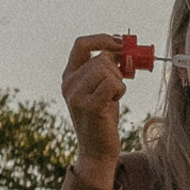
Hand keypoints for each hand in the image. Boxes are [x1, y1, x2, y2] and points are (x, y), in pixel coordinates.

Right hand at [62, 33, 128, 178]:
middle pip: (100, 59)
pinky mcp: (88, 106)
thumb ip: (105, 70)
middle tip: (116, 89)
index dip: (102, 39)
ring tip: (112, 99)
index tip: (120, 42)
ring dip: (118, 83)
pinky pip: (112, 84)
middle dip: (116, 71)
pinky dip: (119, 91)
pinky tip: (113, 103)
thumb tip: (119, 48)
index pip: (81, 45)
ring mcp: (76, 94)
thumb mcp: (101, 89)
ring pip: (107, 70)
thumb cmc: (103, 119)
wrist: (97, 150)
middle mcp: (68, 83)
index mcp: (69, 76)